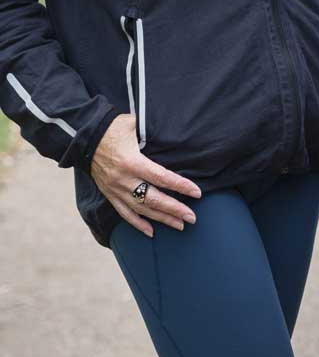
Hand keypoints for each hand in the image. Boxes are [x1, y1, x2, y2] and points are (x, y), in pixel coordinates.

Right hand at [90, 114, 201, 236]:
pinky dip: (138, 224)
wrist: (84, 139)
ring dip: (161, 218)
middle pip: (153, 199)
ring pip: (141, 209)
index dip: (180, 186)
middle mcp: (124, 180)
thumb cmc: (112, 128)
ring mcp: (115, 190)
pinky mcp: (109, 194)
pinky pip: (124, 213)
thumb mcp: (133, 124)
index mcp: (132, 162)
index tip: (196, 193)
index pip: (162, 178)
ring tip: (180, 225)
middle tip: (192, 217)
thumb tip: (171, 132)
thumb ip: (152, 132)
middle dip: (174, 209)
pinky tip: (151, 232)